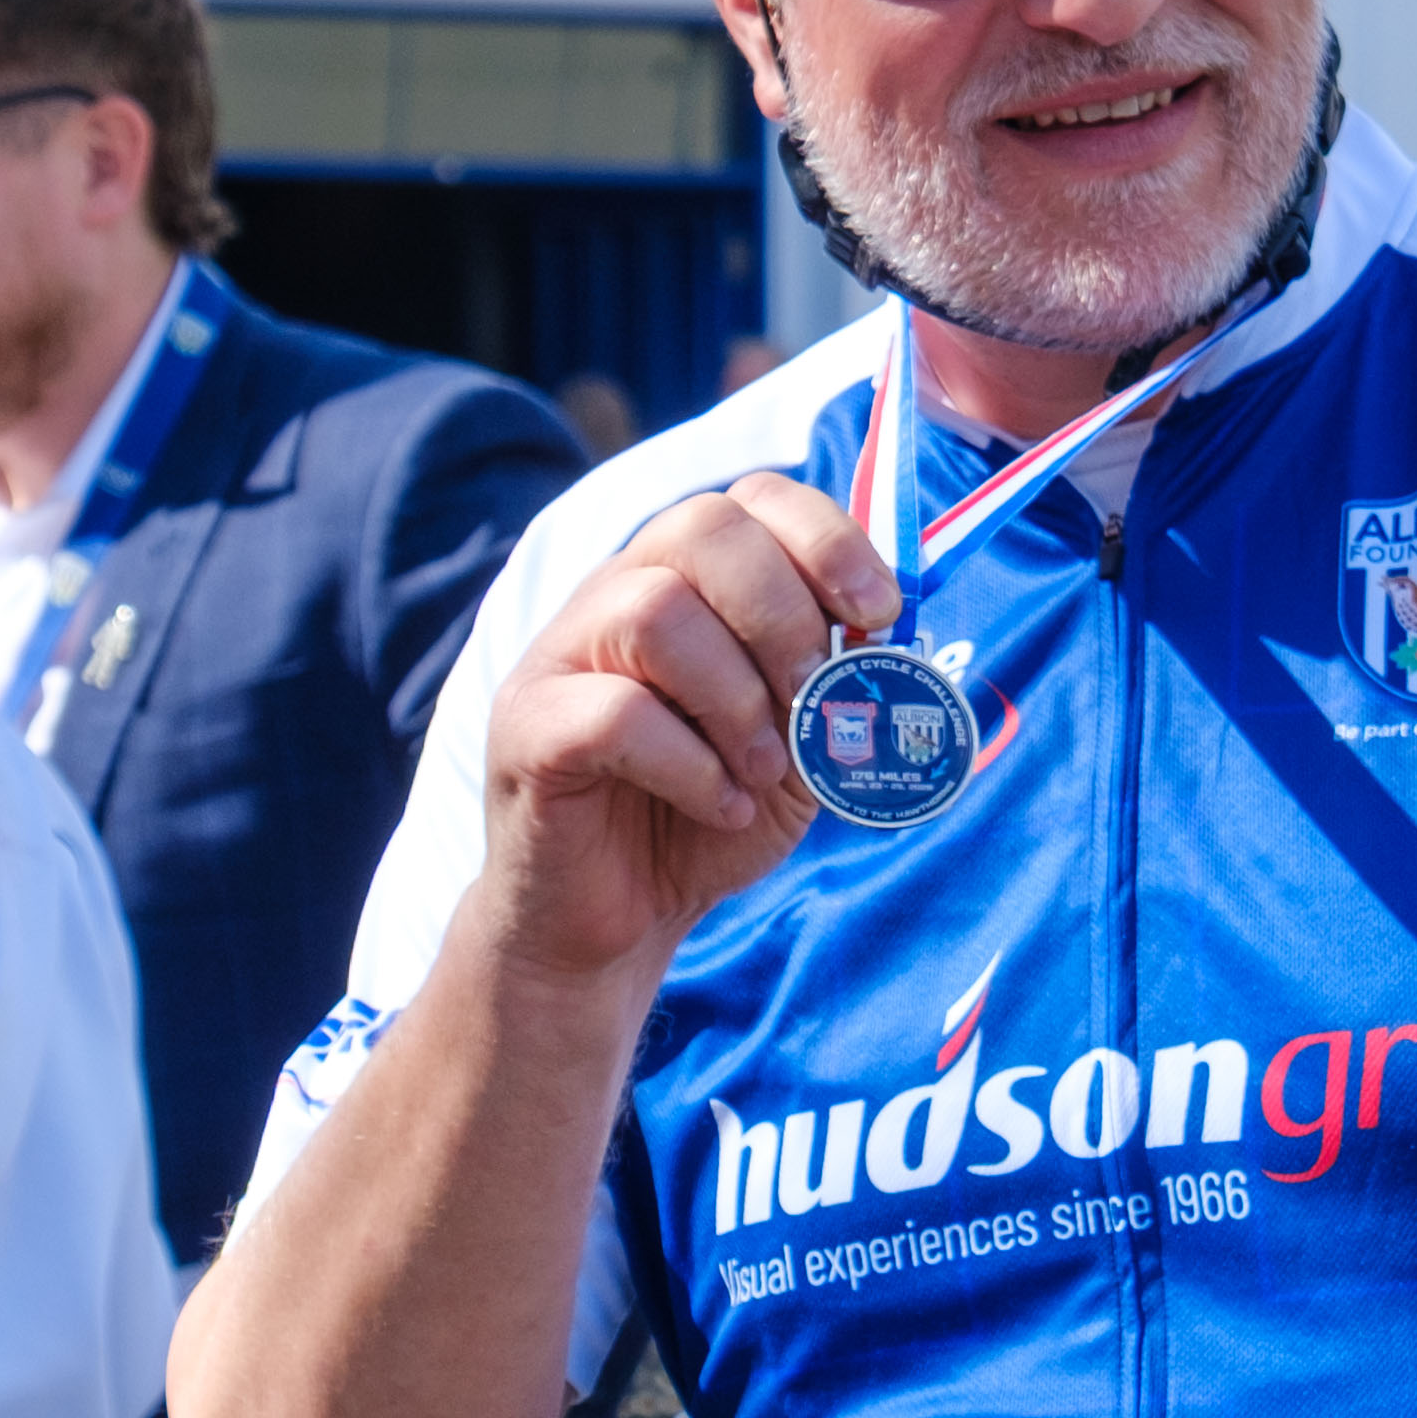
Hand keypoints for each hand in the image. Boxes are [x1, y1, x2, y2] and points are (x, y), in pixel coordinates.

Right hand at [470, 476, 900, 985]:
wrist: (620, 920)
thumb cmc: (707, 816)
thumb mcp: (799, 743)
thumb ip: (836, 683)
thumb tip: (888, 637)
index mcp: (685, 579)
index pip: (753, 497)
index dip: (828, 541)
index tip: (876, 618)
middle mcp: (616, 594)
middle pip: (702, 529)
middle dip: (784, 617)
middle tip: (808, 702)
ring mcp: (561, 656)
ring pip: (656, 612)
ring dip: (737, 700)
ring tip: (761, 770)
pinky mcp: (528, 729)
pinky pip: (616, 714)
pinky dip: (693, 767)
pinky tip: (721, 808)